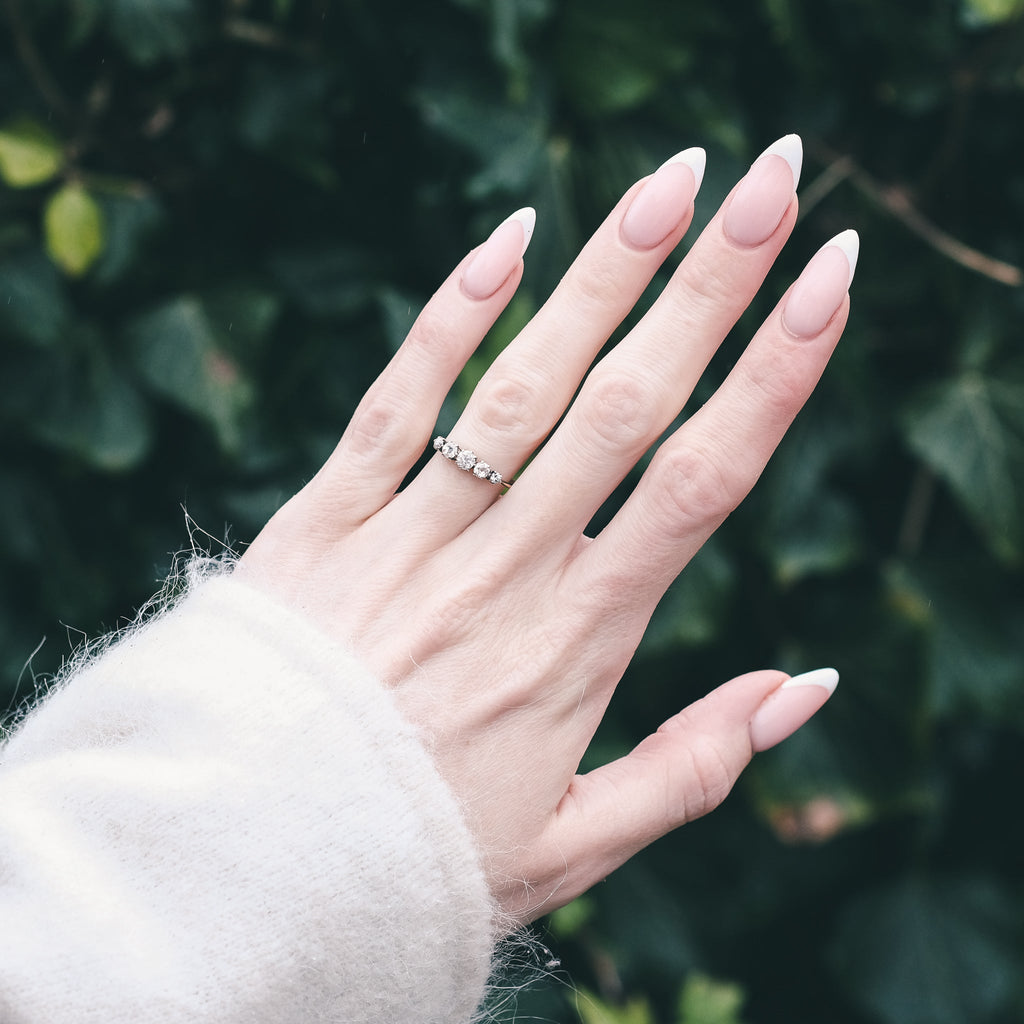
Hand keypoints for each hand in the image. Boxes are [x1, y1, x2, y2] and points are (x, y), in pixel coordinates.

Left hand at [237, 134, 854, 923]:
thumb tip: (802, 684)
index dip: (776, 374)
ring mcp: (411, 536)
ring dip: (603, 274)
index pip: (703, 482)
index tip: (827, 283)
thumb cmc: (423, 853)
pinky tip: (509, 239)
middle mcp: (506, 571)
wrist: (248, 859)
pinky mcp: (325, 521)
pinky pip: (396, 400)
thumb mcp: (579, 842)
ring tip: (673, 181)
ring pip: (524, 383)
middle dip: (713, 283)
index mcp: (579, 642)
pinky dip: (452, 317)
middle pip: (629, 403)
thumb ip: (696, 765)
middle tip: (774, 178)